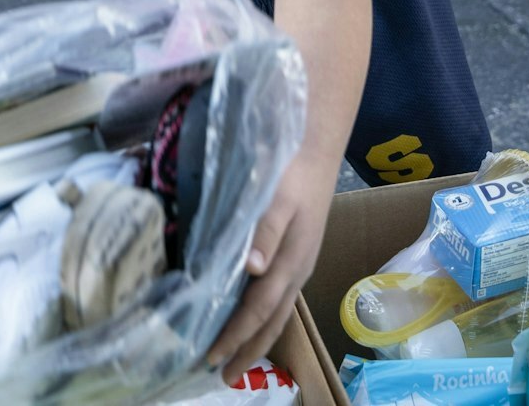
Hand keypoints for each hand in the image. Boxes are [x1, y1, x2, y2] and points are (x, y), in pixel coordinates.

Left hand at [205, 151, 335, 379]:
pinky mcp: (296, 257)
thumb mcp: (276, 197)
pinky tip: (252, 319)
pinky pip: (279, 299)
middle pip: (271, 322)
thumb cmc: (290, 173)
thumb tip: (252, 270)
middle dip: (247, 351)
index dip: (235, 335)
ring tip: (236, 360)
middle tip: (223, 378)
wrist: (315, 151)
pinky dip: (263, 318)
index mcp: (289, 263)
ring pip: (277, 314)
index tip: (213, 358)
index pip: (257, 310)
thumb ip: (264, 231)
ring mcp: (298, 266)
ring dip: (257, 339)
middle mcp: (296, 272)